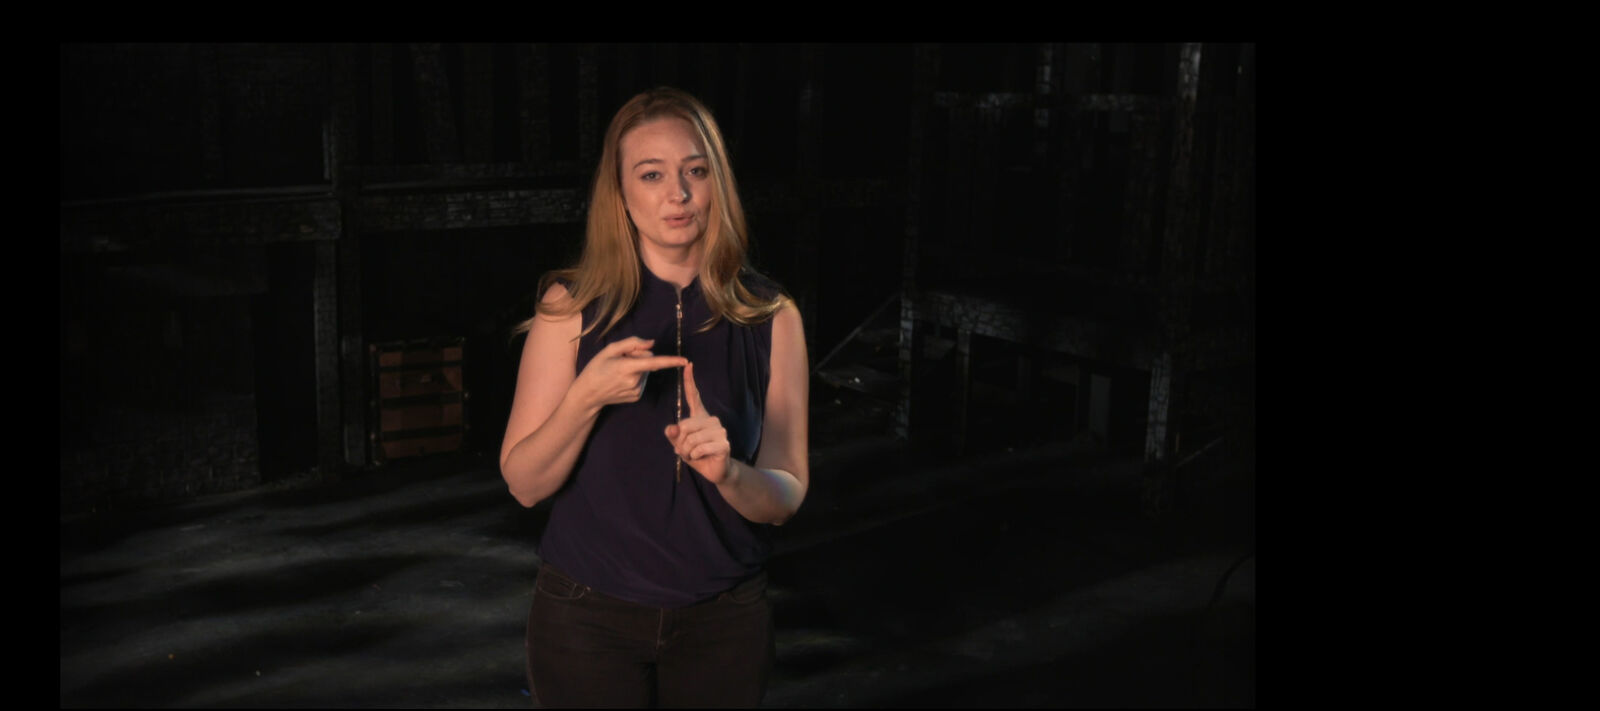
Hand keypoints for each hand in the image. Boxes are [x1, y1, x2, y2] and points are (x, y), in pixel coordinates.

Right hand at [574, 337, 687, 410]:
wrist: (588, 394)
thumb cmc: (596, 368)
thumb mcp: (610, 350)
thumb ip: (632, 343)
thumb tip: (651, 343)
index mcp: (627, 367)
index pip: (654, 363)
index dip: (671, 361)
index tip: (685, 361)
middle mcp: (634, 381)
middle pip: (649, 362)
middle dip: (640, 357)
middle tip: (621, 360)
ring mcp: (636, 391)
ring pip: (647, 372)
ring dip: (638, 368)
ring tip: (619, 371)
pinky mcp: (636, 396)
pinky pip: (642, 381)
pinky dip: (636, 377)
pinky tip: (622, 380)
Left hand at [664, 362, 731, 483]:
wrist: (715, 470)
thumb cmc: (697, 455)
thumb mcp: (680, 445)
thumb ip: (673, 436)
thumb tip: (671, 428)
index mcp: (700, 417)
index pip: (694, 396)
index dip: (690, 381)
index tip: (688, 365)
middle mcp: (711, 420)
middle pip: (685, 425)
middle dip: (680, 442)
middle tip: (684, 451)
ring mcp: (719, 431)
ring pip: (691, 439)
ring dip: (687, 451)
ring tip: (693, 455)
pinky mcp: (724, 443)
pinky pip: (700, 448)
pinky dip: (695, 456)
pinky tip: (700, 457)